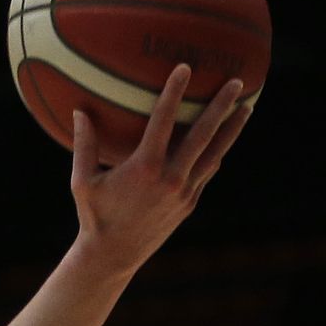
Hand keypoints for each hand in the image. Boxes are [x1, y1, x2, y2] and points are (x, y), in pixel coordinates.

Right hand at [72, 65, 250, 271]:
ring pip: (214, 154)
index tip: (186, 68)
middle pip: (203, 134)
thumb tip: (78, 110)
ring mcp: (184, 192)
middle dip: (222, 106)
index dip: (175, 92)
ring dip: (232, 130)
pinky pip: (207, 173)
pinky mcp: (189, 204)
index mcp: (145, 168)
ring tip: (247, 108)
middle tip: (238, 82)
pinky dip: (216, 154)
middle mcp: (170, 179)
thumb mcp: (83, 183)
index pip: (164, 121)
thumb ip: (84, 145)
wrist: (113, 258)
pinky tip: (224, 141)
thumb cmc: (94, 218)